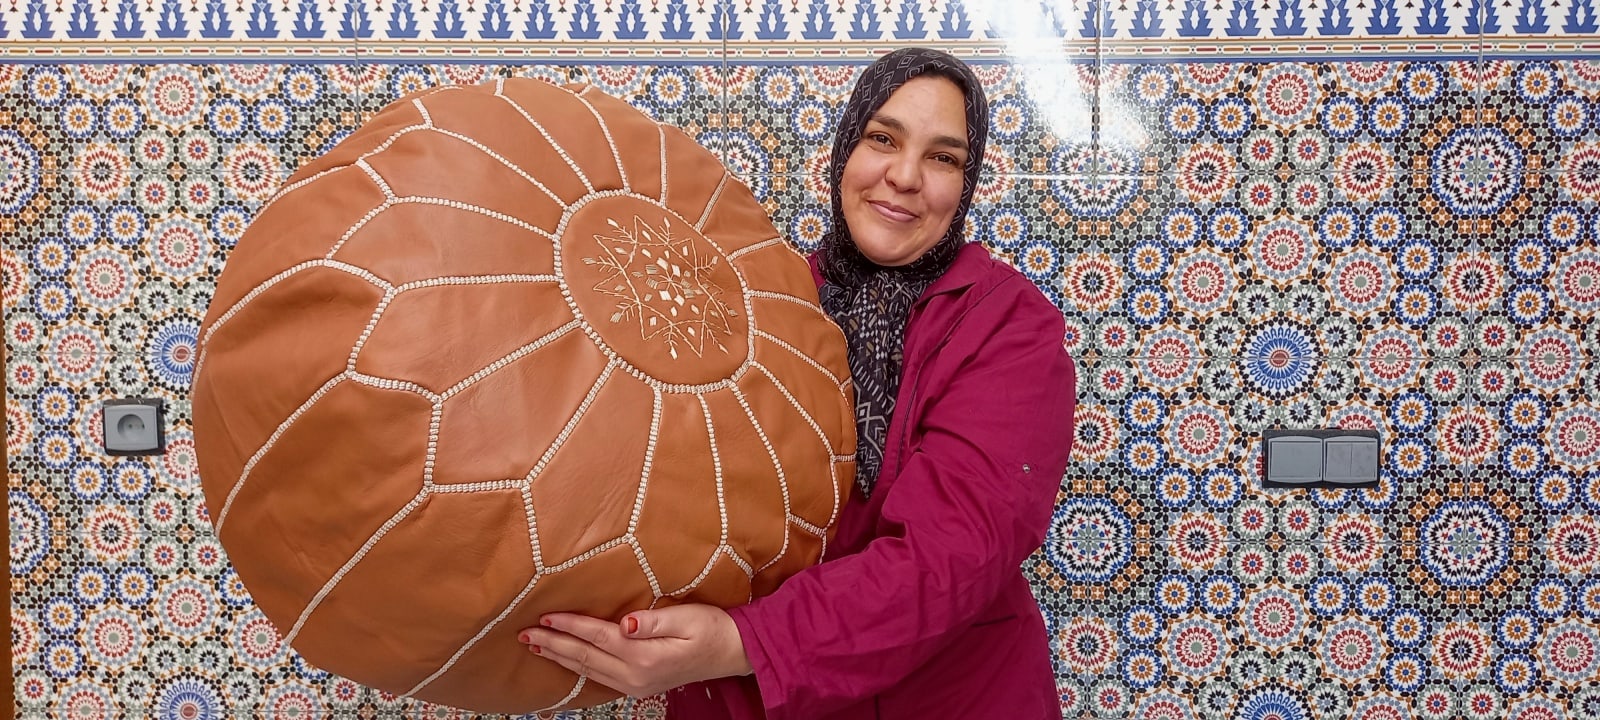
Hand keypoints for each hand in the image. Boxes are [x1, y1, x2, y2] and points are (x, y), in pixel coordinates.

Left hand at [517, 604, 752, 696]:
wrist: (733, 652)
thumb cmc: (712, 628)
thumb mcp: (687, 617)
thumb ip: (654, 620)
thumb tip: (626, 623)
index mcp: (645, 655)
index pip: (597, 637)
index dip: (570, 625)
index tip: (545, 615)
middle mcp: (635, 675)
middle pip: (585, 657)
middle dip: (553, 644)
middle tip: (524, 634)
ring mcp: (635, 684)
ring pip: (588, 670)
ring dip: (560, 657)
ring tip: (536, 646)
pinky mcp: (638, 685)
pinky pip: (599, 677)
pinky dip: (578, 667)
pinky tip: (567, 661)